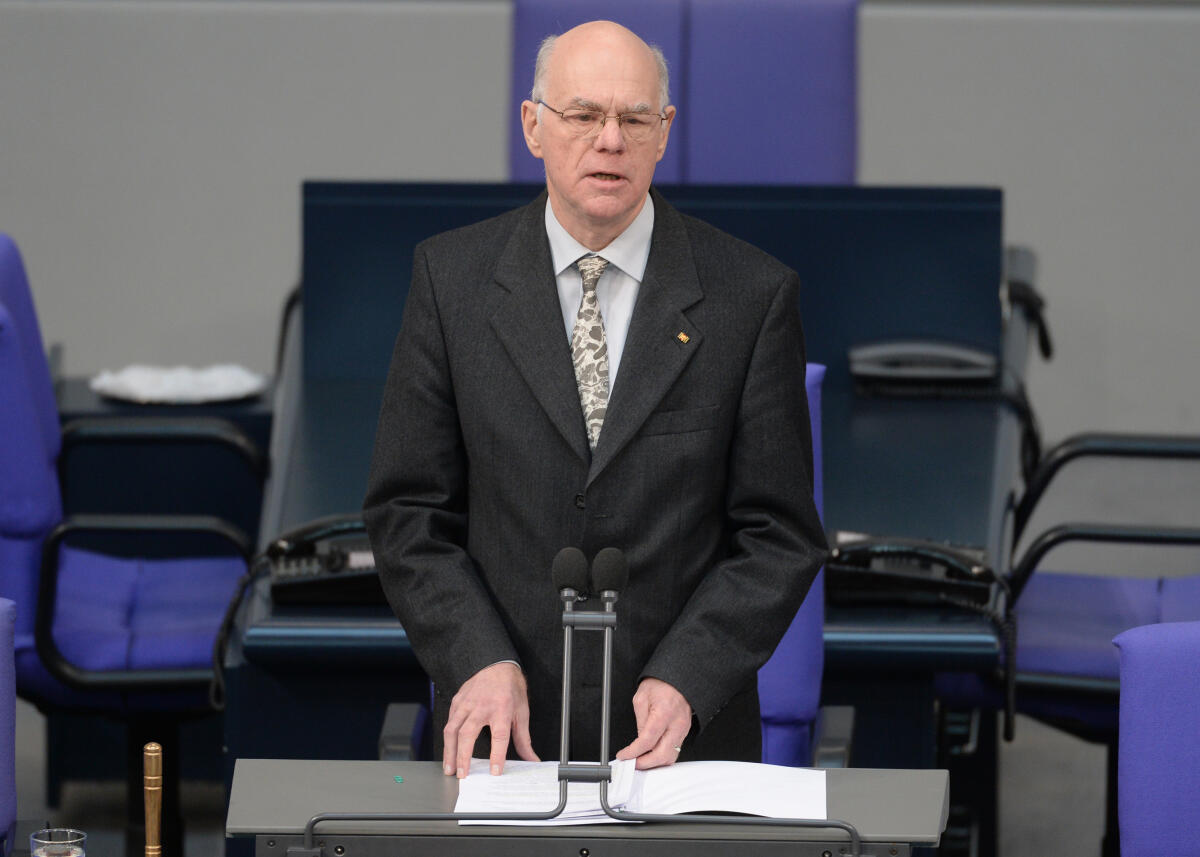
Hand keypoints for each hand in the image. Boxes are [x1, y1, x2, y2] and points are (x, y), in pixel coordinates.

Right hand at [443, 662, 539, 777]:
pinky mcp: (457, 701)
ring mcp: (466, 703)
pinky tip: (449, 750)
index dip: (497, 756)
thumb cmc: (511, 689)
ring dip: (449, 751)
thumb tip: (531, 759)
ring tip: (450, 768)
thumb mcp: (522, 712)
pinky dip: (448, 738)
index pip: (500, 737)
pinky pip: (449, 721)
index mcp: (502, 709)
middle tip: (462, 775)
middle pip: (468, 734)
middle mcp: (482, 706)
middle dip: (464, 757)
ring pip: (453, 729)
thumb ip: (524, 739)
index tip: (495, 771)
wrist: (498, 665)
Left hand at [614, 677, 692, 769]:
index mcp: (664, 713)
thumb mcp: (641, 698)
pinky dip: (662, 756)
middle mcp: (676, 724)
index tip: (624, 755)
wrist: (677, 679)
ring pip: (670, 757)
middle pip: (662, 755)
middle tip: (632, 763)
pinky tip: (652, 754)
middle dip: (645, 764)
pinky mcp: (684, 732)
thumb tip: (639, 741)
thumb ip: (639, 722)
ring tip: (641, 760)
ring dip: (654, 763)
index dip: (633, 752)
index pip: (647, 741)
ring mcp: (682, 730)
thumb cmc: (660, 684)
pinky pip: (674, 750)